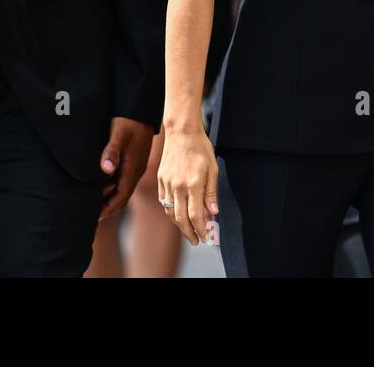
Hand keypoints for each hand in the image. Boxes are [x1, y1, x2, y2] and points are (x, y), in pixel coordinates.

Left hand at [99, 117, 153, 218]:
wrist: (141, 108)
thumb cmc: (129, 120)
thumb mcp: (118, 134)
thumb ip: (111, 152)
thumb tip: (106, 170)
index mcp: (133, 169)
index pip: (121, 197)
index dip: (108, 209)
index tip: (94, 218)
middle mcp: (135, 170)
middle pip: (121, 196)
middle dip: (107, 207)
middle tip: (89, 216)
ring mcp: (134, 165)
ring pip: (120, 187)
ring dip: (107, 196)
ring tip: (90, 203)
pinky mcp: (131, 159)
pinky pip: (120, 178)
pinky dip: (109, 185)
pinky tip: (97, 184)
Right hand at [158, 124, 219, 246]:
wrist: (182, 131)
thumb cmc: (200, 148)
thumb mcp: (212, 168)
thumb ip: (211, 192)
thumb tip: (213, 212)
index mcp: (192, 184)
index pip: (195, 215)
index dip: (200, 229)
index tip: (205, 237)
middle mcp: (177, 186)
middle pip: (181, 218)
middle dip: (189, 233)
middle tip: (196, 241)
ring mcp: (167, 183)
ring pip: (170, 212)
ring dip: (178, 225)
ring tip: (188, 231)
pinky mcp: (160, 180)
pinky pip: (164, 202)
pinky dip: (170, 212)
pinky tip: (177, 215)